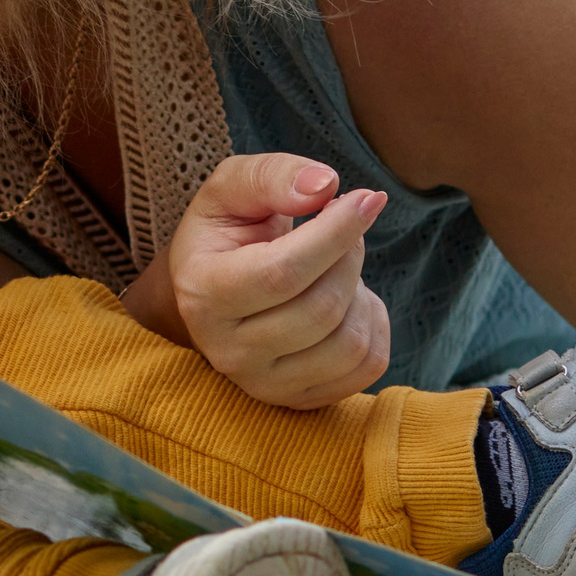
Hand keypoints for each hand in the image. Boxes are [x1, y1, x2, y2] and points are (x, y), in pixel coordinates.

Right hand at [125, 154, 391, 410]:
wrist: (216, 288)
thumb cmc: (227, 231)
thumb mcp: (232, 187)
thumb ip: (272, 175)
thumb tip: (324, 186)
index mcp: (202, 292)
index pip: (282, 273)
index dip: (335, 233)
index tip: (366, 198)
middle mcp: (226, 350)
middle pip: (321, 308)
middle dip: (349, 255)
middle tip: (344, 225)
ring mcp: (261, 384)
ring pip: (349, 343)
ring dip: (360, 291)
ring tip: (338, 266)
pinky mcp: (297, 400)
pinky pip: (368, 367)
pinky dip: (373, 324)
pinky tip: (348, 301)